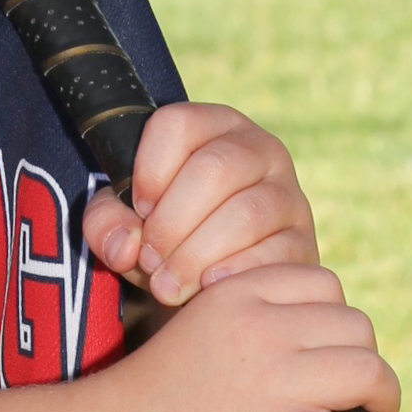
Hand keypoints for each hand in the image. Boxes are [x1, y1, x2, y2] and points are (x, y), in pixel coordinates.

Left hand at [83, 102, 315, 307]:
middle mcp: (259, 149)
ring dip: (196, 255)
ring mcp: (288, 193)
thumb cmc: (168, 238)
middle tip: (149, 260)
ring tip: (168, 285)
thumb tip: (124, 245)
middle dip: (170, 223)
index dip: (149, 171)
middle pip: (213, 169)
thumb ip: (107, 224)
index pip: (177, 123)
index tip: (139, 210)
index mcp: (212, 128)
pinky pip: (274, 253)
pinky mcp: (304, 240)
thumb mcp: (128, 224)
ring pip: (245, 213)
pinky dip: (233, 273)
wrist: (217, 283)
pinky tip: (208, 288)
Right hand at [89, 264, 411, 411]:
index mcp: (235, 293)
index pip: (322, 284)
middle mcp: (261, 327)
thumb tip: (272, 356)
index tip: (334, 349)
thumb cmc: (137, 403)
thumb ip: (228, 333)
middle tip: (360, 393)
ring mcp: (272, 381)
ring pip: (369, 371)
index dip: (338, 318)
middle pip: (356, 325)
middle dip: (366, 358)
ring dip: (386, 399)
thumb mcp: (187, 336)